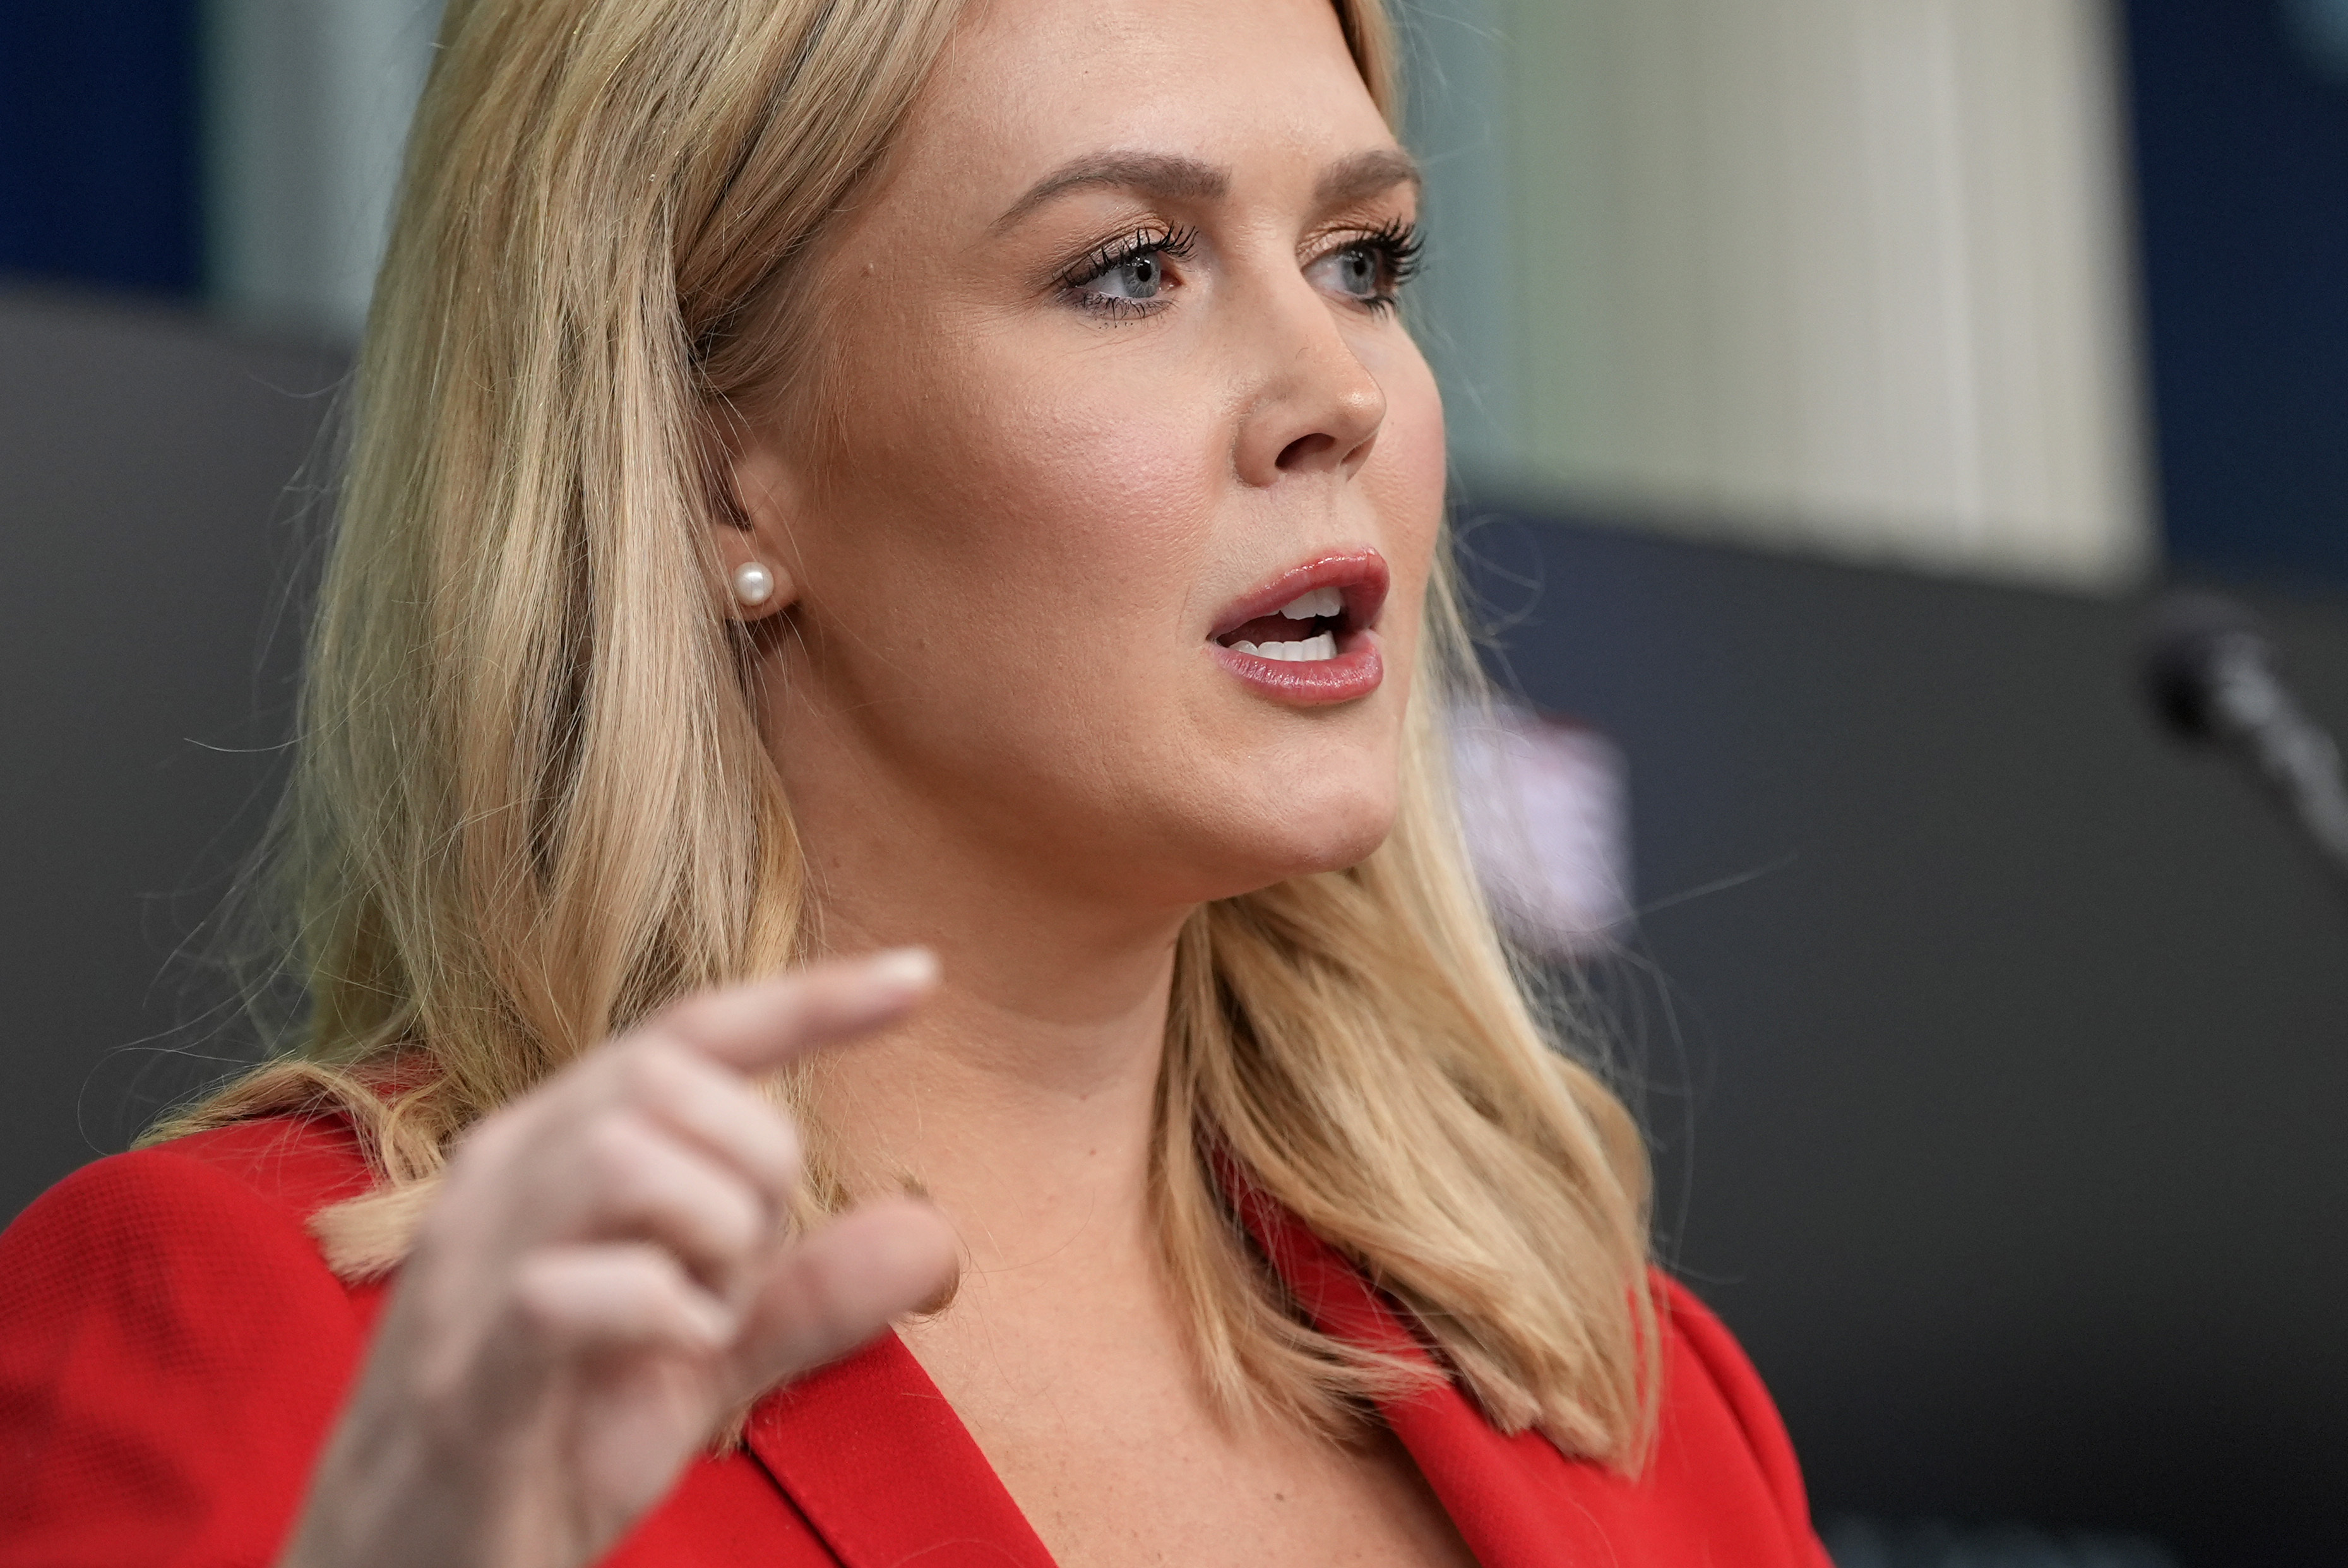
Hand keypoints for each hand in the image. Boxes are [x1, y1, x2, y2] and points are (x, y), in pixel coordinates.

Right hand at [279, 951, 957, 1567]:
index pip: (686, 1032)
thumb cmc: (546, 1447)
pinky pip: (571, 1290)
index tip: (920, 975)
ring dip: (709, 1243)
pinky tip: (670, 1358)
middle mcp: (500, 1181)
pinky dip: (661, 1316)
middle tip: (735, 1277)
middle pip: (668, 1079)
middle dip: (754, 1166)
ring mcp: (468, 1272)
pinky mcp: (464, 1375)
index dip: (807, 999)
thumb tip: (932, 1233)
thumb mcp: (702, 1361)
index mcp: (552, 1154)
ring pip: (624, 1159)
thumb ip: (806, 1294)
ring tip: (694, 1324)